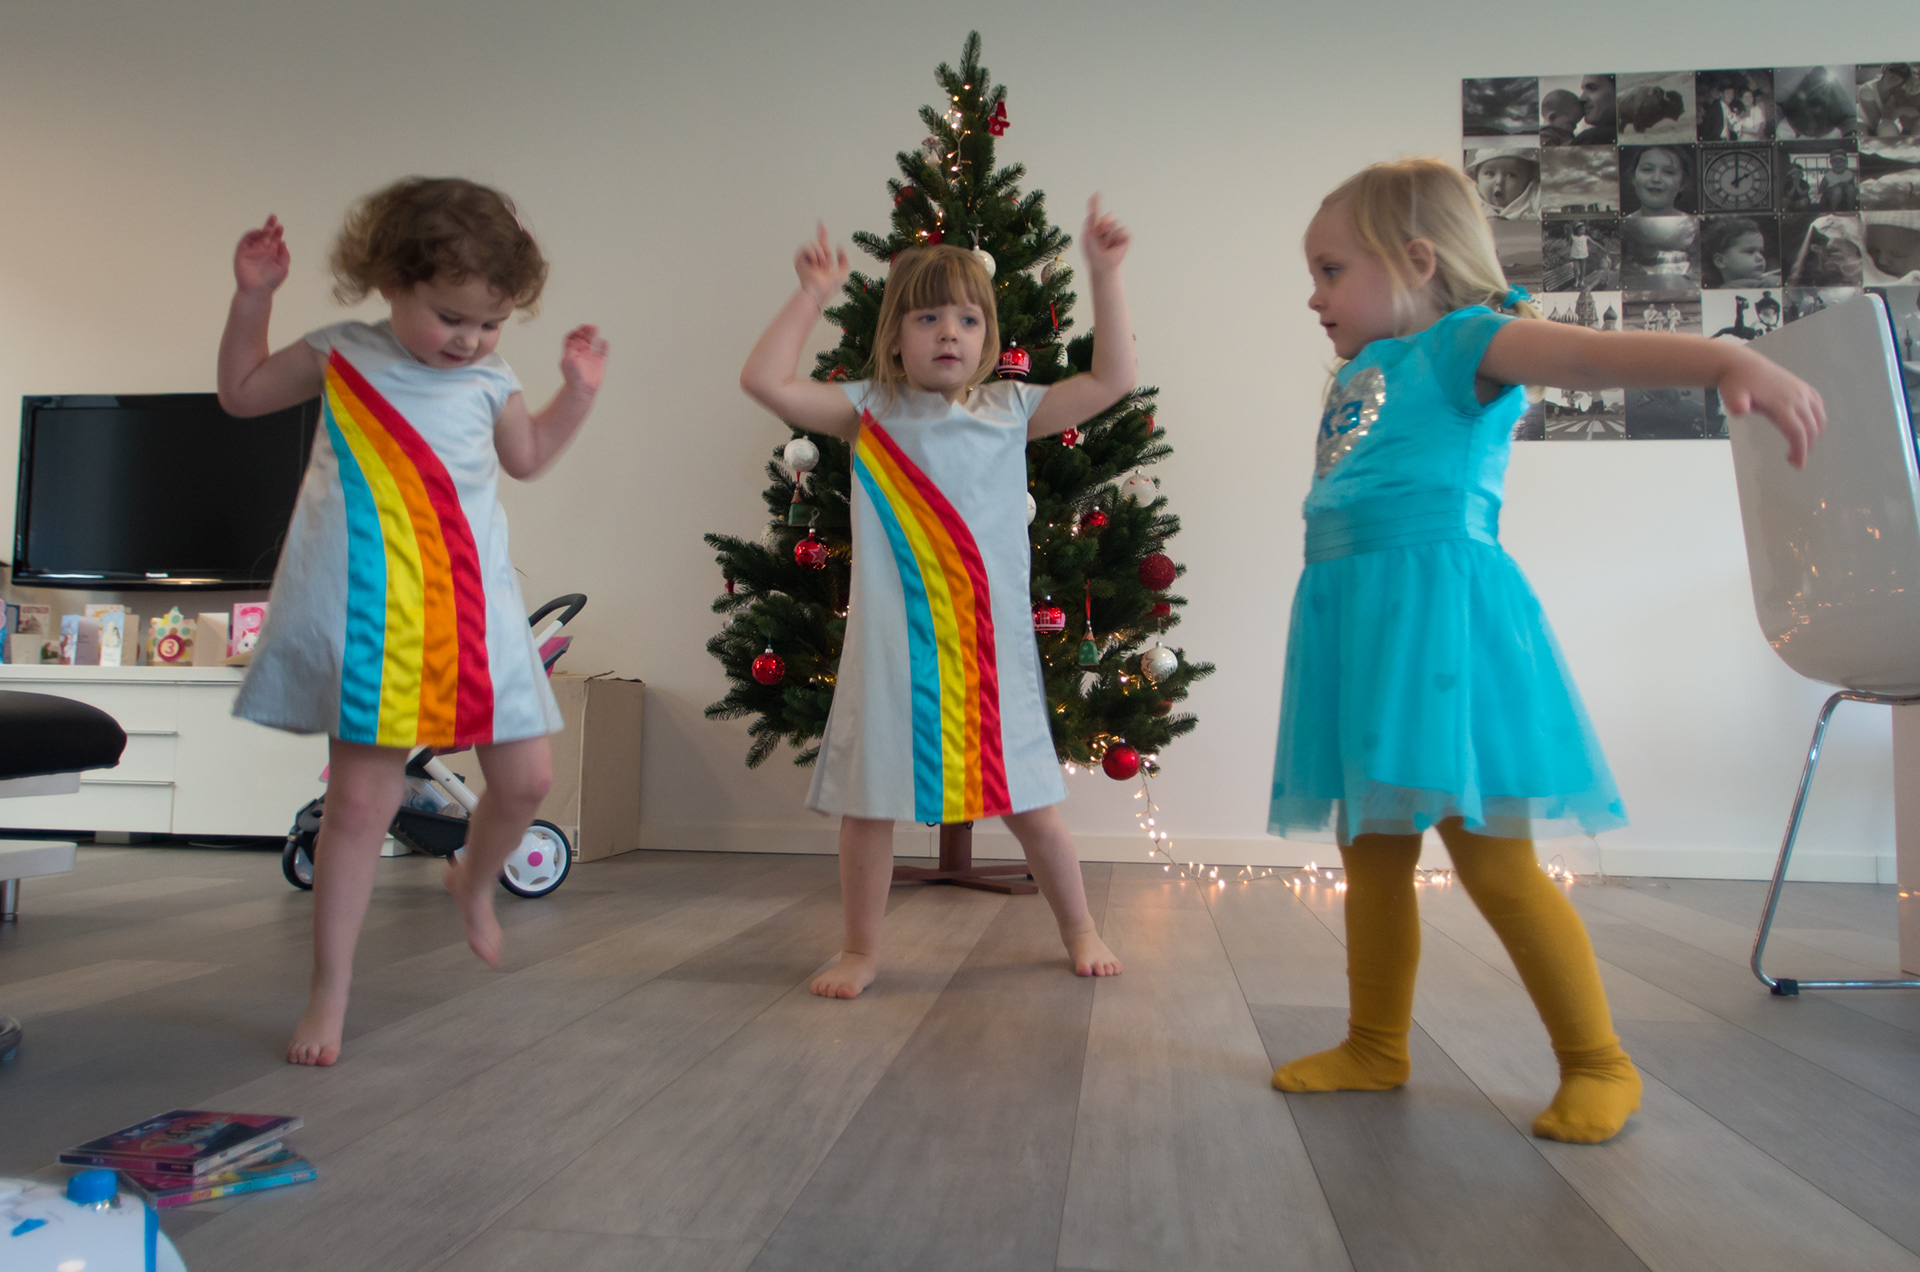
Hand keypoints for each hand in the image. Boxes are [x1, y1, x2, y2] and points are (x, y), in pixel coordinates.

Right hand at [234, 215, 289, 295]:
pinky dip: (250, 235)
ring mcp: (251, 251)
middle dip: (269, 226)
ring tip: (268, 227)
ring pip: (256, 236)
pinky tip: (257, 232)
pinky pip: (245, 241)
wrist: (257, 290)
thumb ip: (284, 255)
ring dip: (261, 230)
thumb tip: (283, 242)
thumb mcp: (283, 268)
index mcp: (271, 254)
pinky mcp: (242, 253)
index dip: (277, 232)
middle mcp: (261, 250)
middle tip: (273, 217)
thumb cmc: (271, 282)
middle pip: (265, 235)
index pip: (275, 239)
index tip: (280, 226)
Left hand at [559, 324, 608, 394]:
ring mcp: (590, 357)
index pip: (571, 338)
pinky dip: (604, 346)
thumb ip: (570, 349)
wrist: (581, 390)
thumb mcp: (568, 361)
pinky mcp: (599, 362)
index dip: (574, 333)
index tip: (577, 331)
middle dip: (584, 331)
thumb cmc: (572, 377)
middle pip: (582, 338)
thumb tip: (573, 339)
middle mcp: (581, 353)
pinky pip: (603, 351)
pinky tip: (603, 341)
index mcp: (571, 352)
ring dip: (593, 334)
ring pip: (592, 342)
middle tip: (587, 326)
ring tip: (594, 327)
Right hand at [796, 223, 849, 307]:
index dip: (822, 232)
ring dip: (822, 256)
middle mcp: (814, 258)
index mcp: (823, 260)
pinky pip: (808, 247)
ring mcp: (806, 258)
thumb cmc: (831, 286)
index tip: (820, 222)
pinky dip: (814, 255)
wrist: (819, 290)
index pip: (823, 243)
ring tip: (820, 267)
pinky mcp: (799, 258)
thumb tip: (839, 246)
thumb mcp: (844, 273)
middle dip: (827, 253)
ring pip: (816, 244)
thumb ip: (844, 260)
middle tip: (826, 266)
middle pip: (822, 243)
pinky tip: (814, 264)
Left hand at [1080, 195, 1129, 275]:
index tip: (1097, 192)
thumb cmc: (1092, 253)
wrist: (1101, 265)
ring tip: (1106, 244)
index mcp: (1096, 228)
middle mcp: (1107, 229)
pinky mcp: (1125, 238)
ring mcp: (1116, 233)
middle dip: (1103, 224)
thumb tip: (1092, 212)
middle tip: (1099, 236)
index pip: (1096, 212)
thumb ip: (1090, 222)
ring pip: (1115, 222)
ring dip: (1109, 233)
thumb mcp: (1088, 235)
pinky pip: (1123, 229)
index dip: (1096, 202)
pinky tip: (1114, 246)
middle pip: (1108, 216)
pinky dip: (1118, 237)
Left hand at [1718, 346, 1824, 467]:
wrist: (1742, 365)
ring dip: (1815, 436)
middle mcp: (1797, 397)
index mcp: (1782, 403)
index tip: (1797, 465)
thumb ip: (1736, 405)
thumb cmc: (1736, 383)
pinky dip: (1818, 421)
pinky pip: (1818, 406)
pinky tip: (1808, 428)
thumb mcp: (1732, 395)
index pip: (1797, 432)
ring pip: (1819, 418)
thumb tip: (1740, 411)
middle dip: (1806, 447)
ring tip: (1800, 447)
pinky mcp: (1804, 388)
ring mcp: (1803, 391)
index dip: (1800, 450)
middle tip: (1794, 461)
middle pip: (1811, 428)